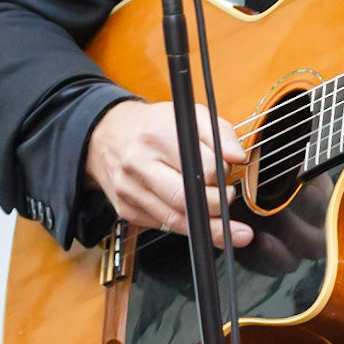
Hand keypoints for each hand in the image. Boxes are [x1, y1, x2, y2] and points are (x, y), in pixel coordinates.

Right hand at [84, 99, 252, 248]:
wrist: (107, 134)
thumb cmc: (153, 125)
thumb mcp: (191, 115)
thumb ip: (220, 134)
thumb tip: (237, 158)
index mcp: (158, 136)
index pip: (201, 168)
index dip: (221, 178)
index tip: (228, 177)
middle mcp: (139, 163)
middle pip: (185, 200)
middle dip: (216, 208)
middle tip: (227, 201)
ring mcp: (130, 190)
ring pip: (175, 220)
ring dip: (206, 227)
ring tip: (226, 226)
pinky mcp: (126, 209)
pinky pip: (162, 225)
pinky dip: (184, 225)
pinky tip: (196, 220)